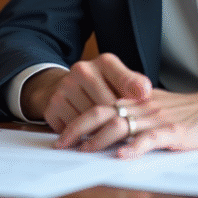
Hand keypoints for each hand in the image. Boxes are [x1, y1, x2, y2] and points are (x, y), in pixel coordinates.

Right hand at [22, 53, 150, 131]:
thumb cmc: (100, 87)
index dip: (135, 89)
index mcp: (104, 62)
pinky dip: (82, 135)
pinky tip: (87, 132)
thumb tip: (145, 93)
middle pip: (108, 105)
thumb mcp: (119, 80)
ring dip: (101, 131)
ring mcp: (65, 86)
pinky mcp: (53, 104)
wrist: (64, 87)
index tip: (145, 97)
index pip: (124, 78)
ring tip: (106, 132)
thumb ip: (134, 85)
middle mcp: (82, 70)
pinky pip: (74, 128)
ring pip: (91, 120)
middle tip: (127, 131)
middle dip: (118, 120)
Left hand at [57, 85, 197, 158]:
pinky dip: (134, 148)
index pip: (100, 104)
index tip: (61, 135)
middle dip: (78, 129)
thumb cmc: (188, 113)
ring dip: (98, 139)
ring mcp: (157, 118)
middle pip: (102, 112)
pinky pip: (150, 138)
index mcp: (136, 101)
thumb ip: (134, 115)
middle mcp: (142, 107)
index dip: (78, 119)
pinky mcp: (174, 131)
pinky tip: (122, 157)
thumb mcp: (156, 109)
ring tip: (84, 152)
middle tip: (61, 145)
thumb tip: (108, 129)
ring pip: (121, 124)